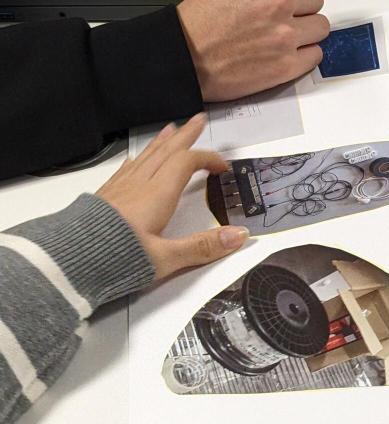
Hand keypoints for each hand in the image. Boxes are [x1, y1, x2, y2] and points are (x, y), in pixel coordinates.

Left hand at [96, 114, 248, 280]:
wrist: (69, 260)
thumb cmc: (117, 259)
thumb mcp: (167, 259)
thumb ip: (203, 247)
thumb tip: (239, 236)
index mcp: (157, 195)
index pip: (186, 163)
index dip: (207, 159)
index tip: (223, 167)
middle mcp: (139, 185)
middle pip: (166, 152)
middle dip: (185, 136)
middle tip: (197, 120)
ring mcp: (120, 189)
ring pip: (145, 157)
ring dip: (161, 142)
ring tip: (170, 129)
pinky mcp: (105, 197)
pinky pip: (127, 168)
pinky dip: (139, 158)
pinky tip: (137, 159)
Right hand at [177, 0, 330, 102]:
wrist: (185, 59)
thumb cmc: (198, 25)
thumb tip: (272, 0)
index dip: (296, 1)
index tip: (292, 6)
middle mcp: (279, 11)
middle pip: (316, 8)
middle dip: (304, 14)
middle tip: (291, 21)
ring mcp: (285, 40)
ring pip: (320, 32)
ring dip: (309, 34)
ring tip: (291, 39)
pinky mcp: (285, 67)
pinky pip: (315, 57)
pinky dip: (306, 56)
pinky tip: (290, 55)